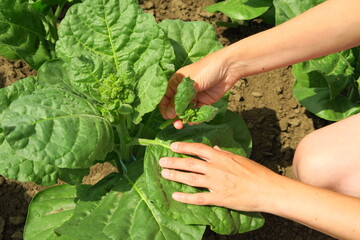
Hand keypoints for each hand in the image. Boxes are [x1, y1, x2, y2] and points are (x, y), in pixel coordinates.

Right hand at [159, 51, 238, 128]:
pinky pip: (197, 112)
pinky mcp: (204, 101)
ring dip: (185, 118)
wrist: (227, 68)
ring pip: (186, 111)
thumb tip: (169, 114)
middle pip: (176, 106)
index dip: (165, 108)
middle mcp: (184, 90)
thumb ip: (178, 101)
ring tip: (186, 123)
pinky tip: (195, 120)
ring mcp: (194, 96)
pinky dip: (196, 117)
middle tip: (177, 125)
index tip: (167, 117)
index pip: (166, 98)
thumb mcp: (189, 85)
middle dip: (176, 116)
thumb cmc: (205, 70)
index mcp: (176, 82)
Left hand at [159, 142, 281, 211]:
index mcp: (221, 157)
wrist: (267, 189)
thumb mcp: (240, 158)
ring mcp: (216, 183)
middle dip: (173, 162)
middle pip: (190, 163)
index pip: (198, 149)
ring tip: (164, 174)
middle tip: (161, 161)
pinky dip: (185, 197)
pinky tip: (175, 196)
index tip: (172, 146)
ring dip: (175, 176)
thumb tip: (215, 149)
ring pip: (191, 178)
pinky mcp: (219, 198)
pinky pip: (198, 198)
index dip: (184, 147)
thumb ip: (225, 154)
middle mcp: (216, 168)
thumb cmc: (256, 172)